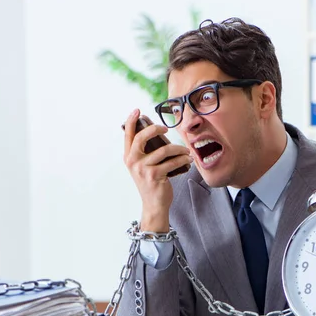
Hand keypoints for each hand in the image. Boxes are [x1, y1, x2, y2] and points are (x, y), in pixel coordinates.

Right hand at [123, 109, 192, 231]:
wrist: (154, 204)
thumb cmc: (151, 183)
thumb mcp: (143, 166)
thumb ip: (144, 152)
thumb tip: (156, 133)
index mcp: (128, 156)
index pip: (127, 134)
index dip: (131, 120)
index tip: (138, 110)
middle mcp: (132, 161)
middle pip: (142, 137)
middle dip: (156, 128)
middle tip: (166, 128)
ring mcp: (142, 168)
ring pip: (164, 150)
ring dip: (179, 149)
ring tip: (186, 152)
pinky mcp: (154, 175)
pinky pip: (172, 162)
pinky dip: (183, 160)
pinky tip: (188, 160)